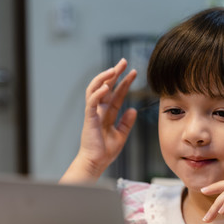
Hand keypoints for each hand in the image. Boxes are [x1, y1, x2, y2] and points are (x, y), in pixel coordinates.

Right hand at [61, 59, 136, 182]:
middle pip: (105, 86)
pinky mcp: (89, 118)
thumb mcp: (121, 135)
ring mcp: (93, 112)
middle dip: (114, 73)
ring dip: (103, 78)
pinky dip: (98, 93)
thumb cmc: (105, 151)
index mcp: (107, 113)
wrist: (96, 162)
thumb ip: (126, 122)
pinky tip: (106, 87)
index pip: (116, 93)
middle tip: (123, 61)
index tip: (134, 72)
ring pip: (95, 89)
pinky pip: (91, 102)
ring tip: (113, 70)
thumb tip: (133, 110)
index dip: (125, 82)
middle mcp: (99, 110)